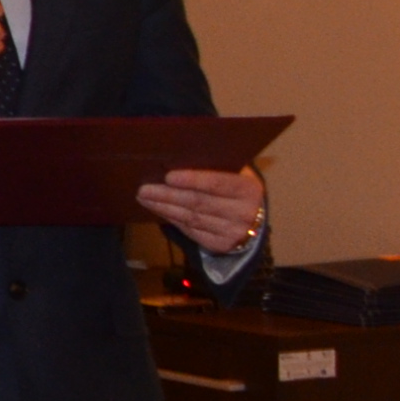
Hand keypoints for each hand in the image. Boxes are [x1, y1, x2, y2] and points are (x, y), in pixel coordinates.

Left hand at [137, 166, 265, 256]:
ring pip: (191, 218)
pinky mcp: (220, 245)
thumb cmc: (237, 187)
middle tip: (144, 188)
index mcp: (248, 189)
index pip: (218, 184)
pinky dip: (171, 219)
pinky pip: (190, 231)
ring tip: (144, 197)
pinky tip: (158, 209)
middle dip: (168, 195)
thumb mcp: (237, 172)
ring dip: (164, 207)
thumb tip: (179, 155)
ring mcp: (233, 232)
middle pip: (199, 203)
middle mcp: (243, 213)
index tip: (168, 176)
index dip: (193, 180)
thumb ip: (216, 164)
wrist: (256, 220)